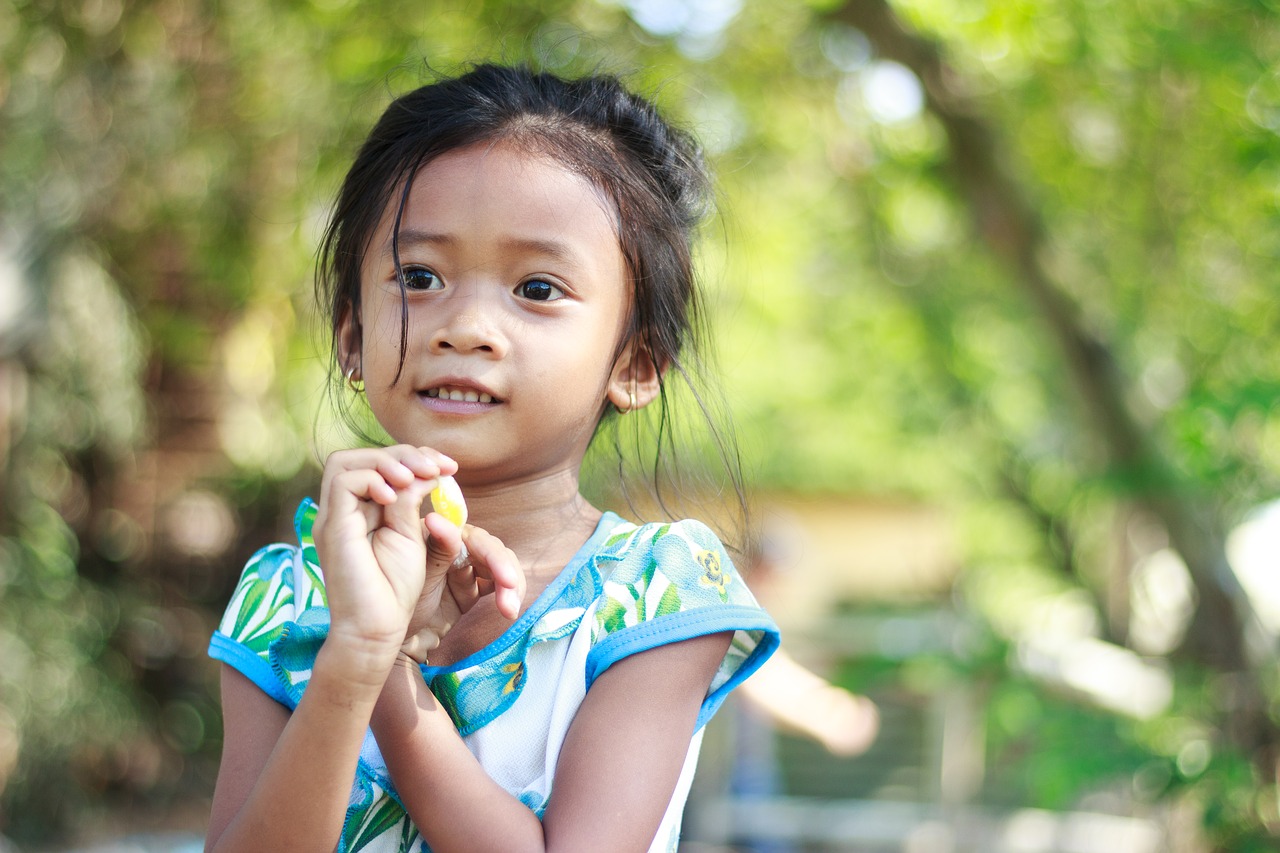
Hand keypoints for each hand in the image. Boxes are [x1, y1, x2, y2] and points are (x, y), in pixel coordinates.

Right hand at [312, 445, 456, 680]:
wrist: (376, 629)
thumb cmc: (395, 590)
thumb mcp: (411, 535)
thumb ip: (411, 502)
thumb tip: (426, 470)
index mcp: (359, 511)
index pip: (376, 464)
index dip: (411, 457)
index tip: (447, 467)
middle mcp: (341, 511)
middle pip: (359, 457)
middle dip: (402, 453)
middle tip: (436, 468)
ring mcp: (332, 518)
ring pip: (345, 461)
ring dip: (387, 461)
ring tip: (416, 477)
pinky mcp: (332, 527)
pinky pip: (343, 481)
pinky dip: (373, 478)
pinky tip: (396, 495)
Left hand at [400, 517, 524, 663]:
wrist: (387, 636)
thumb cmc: (391, 600)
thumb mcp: (412, 574)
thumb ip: (433, 548)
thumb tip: (438, 517)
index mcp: (438, 535)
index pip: (474, 537)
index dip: (490, 553)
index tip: (503, 578)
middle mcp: (455, 546)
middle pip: (492, 550)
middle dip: (505, 571)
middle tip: (509, 595)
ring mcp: (466, 567)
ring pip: (501, 566)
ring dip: (511, 586)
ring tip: (509, 610)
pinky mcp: (474, 588)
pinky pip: (500, 584)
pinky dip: (509, 593)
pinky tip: (509, 609)